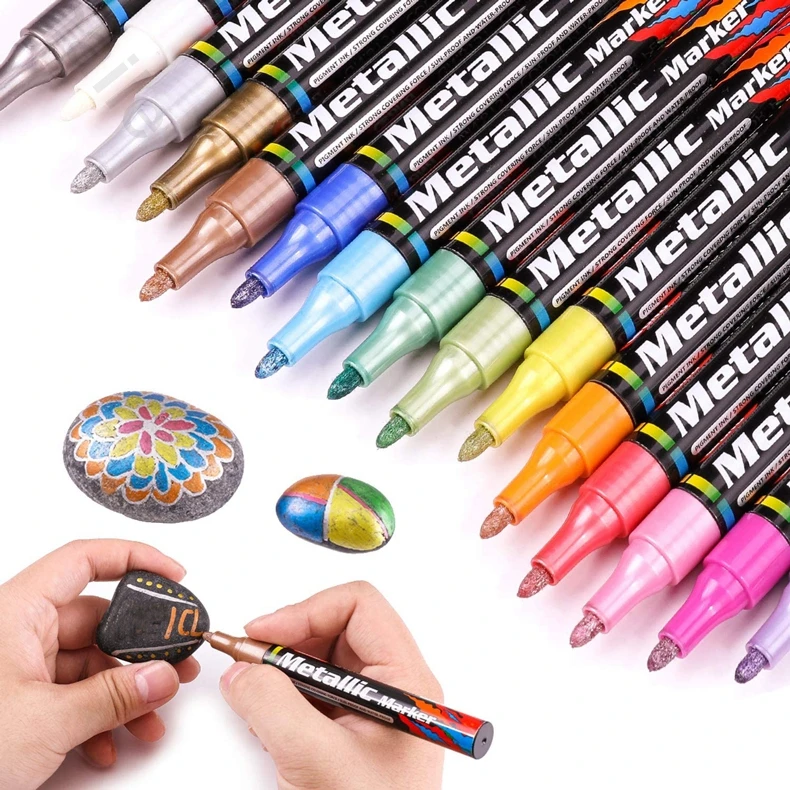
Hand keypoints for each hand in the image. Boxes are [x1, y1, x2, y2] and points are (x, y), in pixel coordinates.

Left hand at [0, 539, 199, 788]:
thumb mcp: (44, 722)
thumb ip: (113, 696)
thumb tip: (163, 675)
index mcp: (17, 612)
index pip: (84, 560)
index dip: (134, 558)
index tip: (173, 577)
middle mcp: (19, 631)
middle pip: (97, 619)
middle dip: (141, 648)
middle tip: (178, 662)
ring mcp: (19, 668)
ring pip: (90, 663)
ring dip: (126, 691)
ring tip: (154, 716)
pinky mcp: (18, 701)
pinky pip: (72, 694)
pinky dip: (98, 717)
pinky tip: (111, 744)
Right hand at [220, 581, 443, 789]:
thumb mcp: (315, 762)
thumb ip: (272, 705)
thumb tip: (241, 670)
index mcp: (405, 681)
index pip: (360, 606)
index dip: (307, 610)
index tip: (262, 634)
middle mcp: (392, 688)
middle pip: (337, 628)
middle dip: (287, 640)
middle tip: (246, 661)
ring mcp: (371, 710)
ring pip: (321, 660)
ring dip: (281, 670)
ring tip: (252, 696)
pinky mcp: (350, 732)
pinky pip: (313, 693)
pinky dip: (282, 697)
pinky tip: (264, 720)